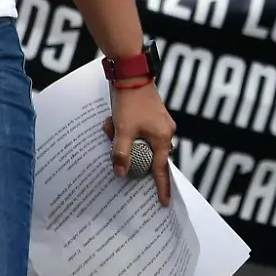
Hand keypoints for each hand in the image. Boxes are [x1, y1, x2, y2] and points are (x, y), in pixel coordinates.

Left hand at [103, 80, 174, 205]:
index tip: (164, 203)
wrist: (131, 73)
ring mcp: (158, 123)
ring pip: (139, 141)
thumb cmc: (130, 102)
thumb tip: (121, 173)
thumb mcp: (122, 130)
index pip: (161, 170)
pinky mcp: (150, 115)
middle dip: (128, 151)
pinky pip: (137, 131)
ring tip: (111, 124)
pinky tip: (113, 120)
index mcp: (162, 138)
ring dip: (123, 137)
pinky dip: (124, 129)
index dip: (161, 187)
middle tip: (115, 137)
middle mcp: (164, 131)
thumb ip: (121, 154)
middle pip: (147, 154)